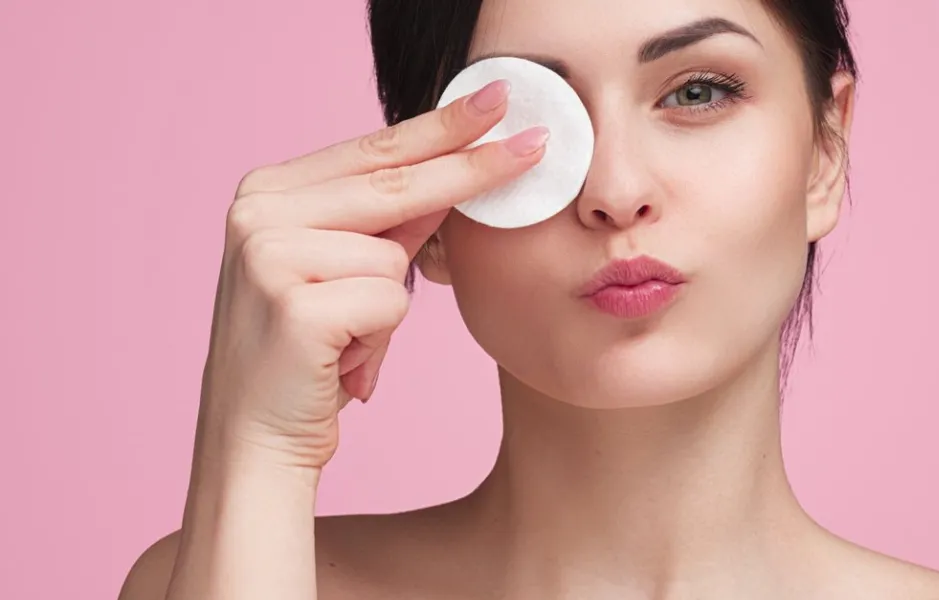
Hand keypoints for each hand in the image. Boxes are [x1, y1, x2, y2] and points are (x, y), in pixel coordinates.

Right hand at [197, 79, 544, 469]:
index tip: (496, 100)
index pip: (374, 151)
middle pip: (394, 184)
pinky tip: (338, 362)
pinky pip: (389, 303)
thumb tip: (458, 170)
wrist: (255, 441)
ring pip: (395, 257)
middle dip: (470, 168)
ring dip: (388, 310)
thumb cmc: (308, 357)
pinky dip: (380, 340)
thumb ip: (390, 222)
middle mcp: (258, 213)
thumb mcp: (345, 273)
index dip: (441, 127)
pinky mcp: (293, 306)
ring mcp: (269, 256)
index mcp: (268, 193)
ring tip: (344, 342)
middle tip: (534, 143)